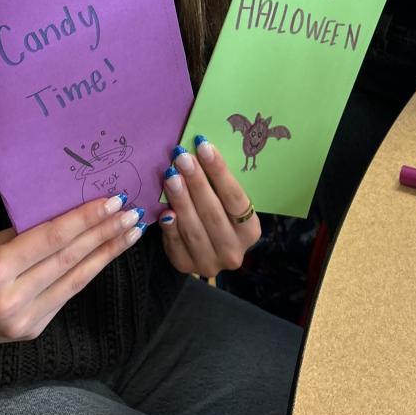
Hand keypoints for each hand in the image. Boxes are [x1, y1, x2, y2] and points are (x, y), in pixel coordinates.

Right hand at [0, 195, 145, 343]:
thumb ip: (28, 232)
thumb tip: (74, 210)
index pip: (50, 239)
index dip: (84, 219)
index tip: (113, 200)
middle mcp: (10, 299)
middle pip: (68, 259)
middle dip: (105, 233)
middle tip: (132, 212)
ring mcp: (24, 320)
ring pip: (76, 279)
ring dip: (107, 253)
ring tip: (132, 232)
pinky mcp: (34, 330)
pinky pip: (67, 294)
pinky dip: (90, 271)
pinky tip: (108, 253)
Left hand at [158, 139, 259, 275]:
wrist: (204, 248)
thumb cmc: (217, 214)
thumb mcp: (224, 202)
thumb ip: (216, 185)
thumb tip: (199, 151)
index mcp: (250, 231)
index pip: (235, 198)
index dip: (219, 171)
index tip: (204, 146)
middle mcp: (234, 251)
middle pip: (213, 213)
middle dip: (196, 182)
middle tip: (182, 158)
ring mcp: (210, 262)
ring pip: (194, 229)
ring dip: (181, 200)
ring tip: (171, 176)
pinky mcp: (186, 267)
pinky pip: (176, 244)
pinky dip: (170, 226)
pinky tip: (165, 210)